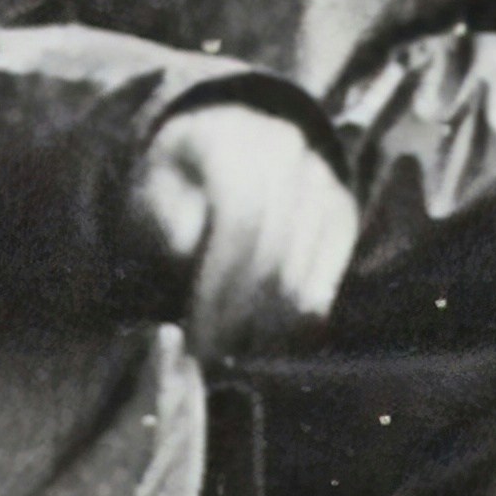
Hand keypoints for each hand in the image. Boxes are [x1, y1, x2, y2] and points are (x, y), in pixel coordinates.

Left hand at [134, 105, 358, 360]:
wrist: (227, 143)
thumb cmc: (179, 181)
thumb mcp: (152, 195)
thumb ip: (170, 226)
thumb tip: (197, 261)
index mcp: (232, 140)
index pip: (238, 220)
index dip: (219, 284)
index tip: (196, 333)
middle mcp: (289, 149)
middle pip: (275, 250)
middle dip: (240, 312)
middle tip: (211, 355)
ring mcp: (323, 177)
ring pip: (305, 266)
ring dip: (268, 320)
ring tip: (233, 349)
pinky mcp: (343, 207)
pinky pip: (331, 271)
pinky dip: (303, 310)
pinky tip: (270, 335)